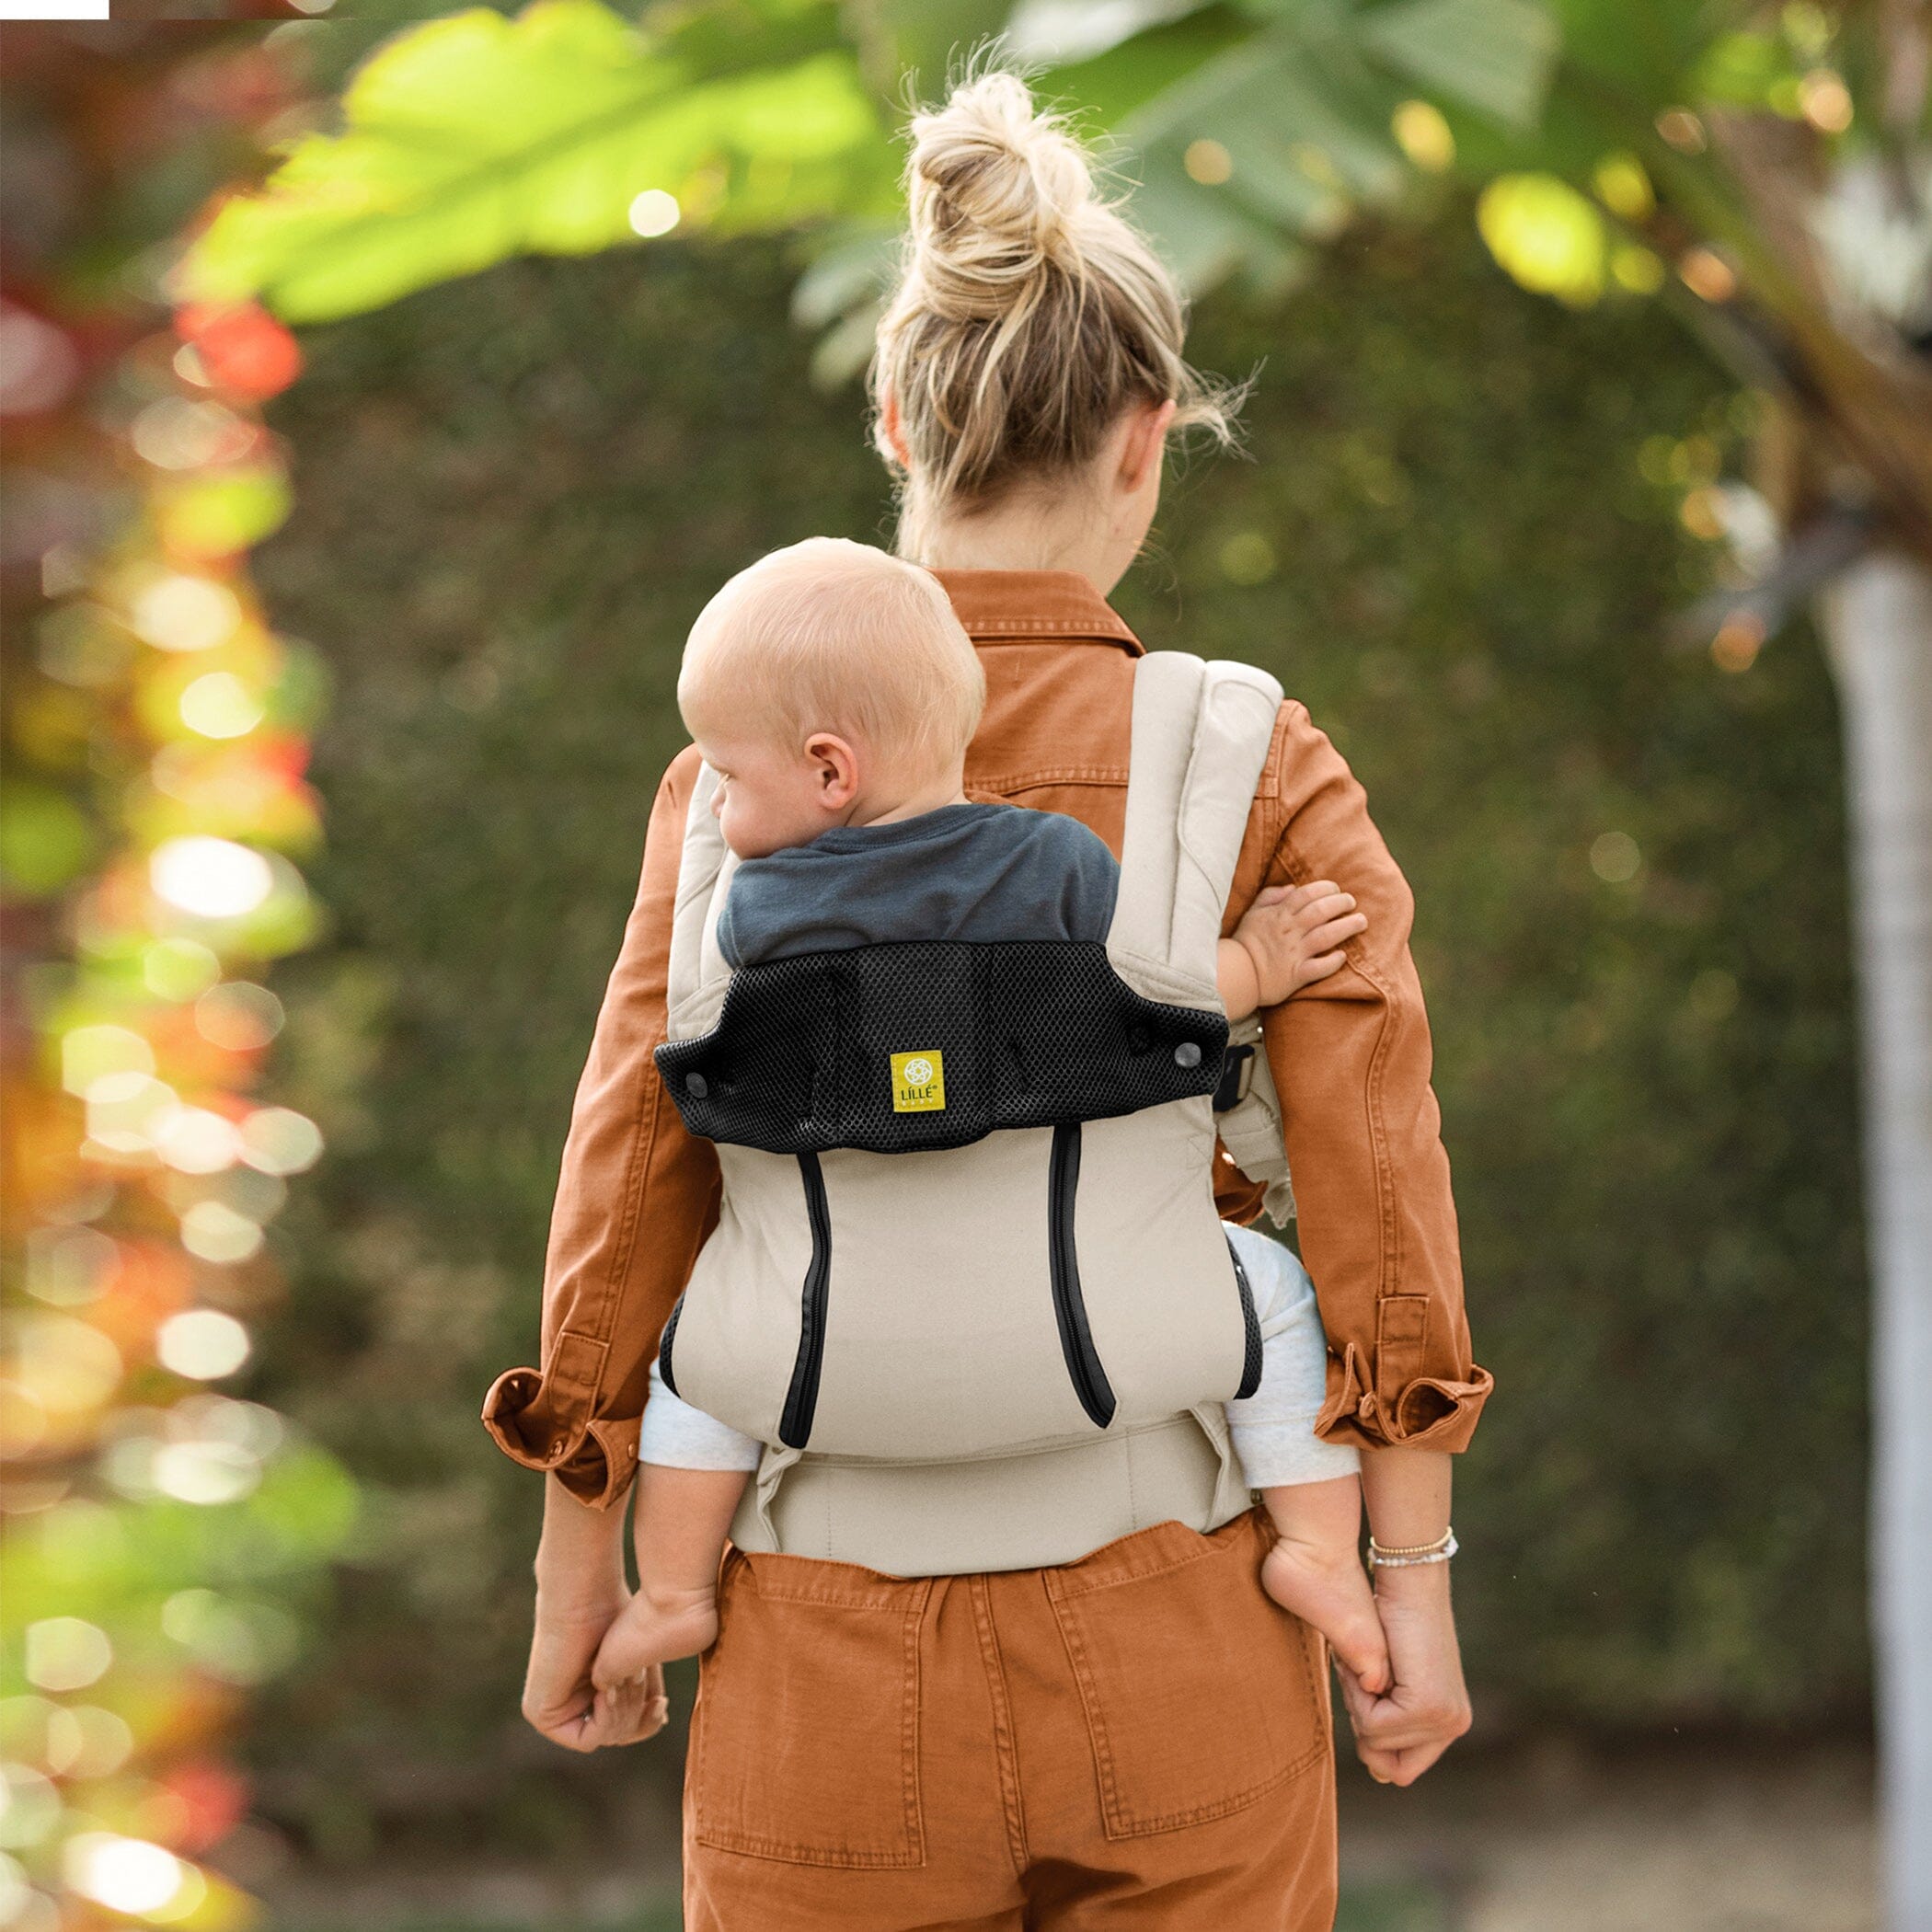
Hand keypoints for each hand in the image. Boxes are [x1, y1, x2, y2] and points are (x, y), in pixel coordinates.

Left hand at [522, 1594, 669, 1752]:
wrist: (586, 1599)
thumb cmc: (614, 1617)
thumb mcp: (639, 1664)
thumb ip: (645, 1694)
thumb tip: (660, 1723)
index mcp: (589, 1692)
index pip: (623, 1730)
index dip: (645, 1724)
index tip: (662, 1703)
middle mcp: (569, 1704)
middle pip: (617, 1735)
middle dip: (636, 1710)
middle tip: (637, 1677)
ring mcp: (553, 1711)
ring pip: (605, 1738)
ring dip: (624, 1709)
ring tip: (625, 1676)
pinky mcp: (541, 1714)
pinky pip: (586, 1739)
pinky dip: (605, 1718)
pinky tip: (606, 1689)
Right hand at [1231, 880, 1365, 1008]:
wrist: (1235, 974)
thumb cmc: (1245, 942)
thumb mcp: (1253, 913)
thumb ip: (1270, 897)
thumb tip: (1292, 888)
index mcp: (1279, 915)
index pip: (1307, 894)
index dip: (1326, 888)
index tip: (1336, 889)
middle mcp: (1289, 931)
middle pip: (1321, 911)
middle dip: (1341, 903)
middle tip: (1351, 903)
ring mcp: (1294, 953)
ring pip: (1326, 936)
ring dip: (1347, 927)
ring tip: (1361, 922)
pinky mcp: (1297, 975)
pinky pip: (1320, 967)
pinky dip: (1333, 962)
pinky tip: (1342, 956)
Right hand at [1334, 1565, 1470, 1785]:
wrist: (1404, 1581)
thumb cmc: (1384, 1621)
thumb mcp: (1384, 1683)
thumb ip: (1385, 1725)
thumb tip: (1382, 1779)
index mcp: (1448, 1722)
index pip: (1401, 1772)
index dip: (1374, 1742)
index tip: (1371, 1697)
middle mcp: (1454, 1726)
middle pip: (1389, 1769)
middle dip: (1366, 1726)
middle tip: (1371, 1679)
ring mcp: (1446, 1719)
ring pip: (1376, 1745)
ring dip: (1360, 1705)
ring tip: (1374, 1665)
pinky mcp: (1428, 1707)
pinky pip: (1374, 1725)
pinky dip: (1360, 1696)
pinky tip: (1376, 1663)